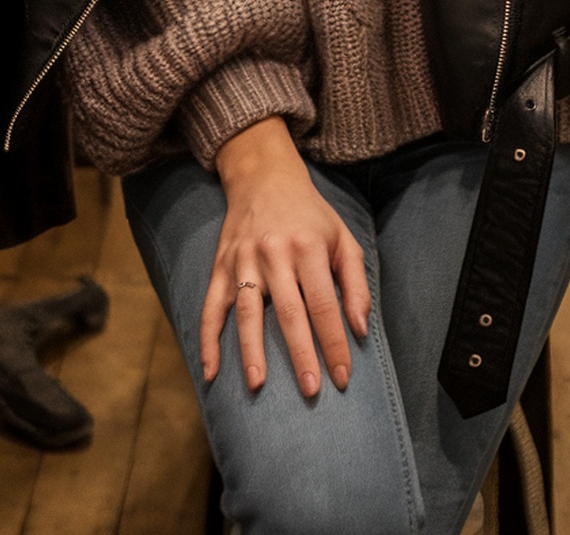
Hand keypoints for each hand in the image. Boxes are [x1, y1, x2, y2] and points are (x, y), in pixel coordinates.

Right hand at [200, 116, 370, 398]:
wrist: (264, 177)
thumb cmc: (311, 215)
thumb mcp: (342, 238)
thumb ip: (355, 284)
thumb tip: (361, 330)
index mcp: (309, 247)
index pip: (325, 305)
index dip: (335, 343)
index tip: (342, 378)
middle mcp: (275, 253)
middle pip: (288, 313)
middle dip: (301, 355)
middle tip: (311, 392)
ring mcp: (243, 259)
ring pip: (247, 311)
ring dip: (251, 351)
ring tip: (257, 387)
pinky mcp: (220, 266)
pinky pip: (211, 306)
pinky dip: (208, 340)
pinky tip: (210, 371)